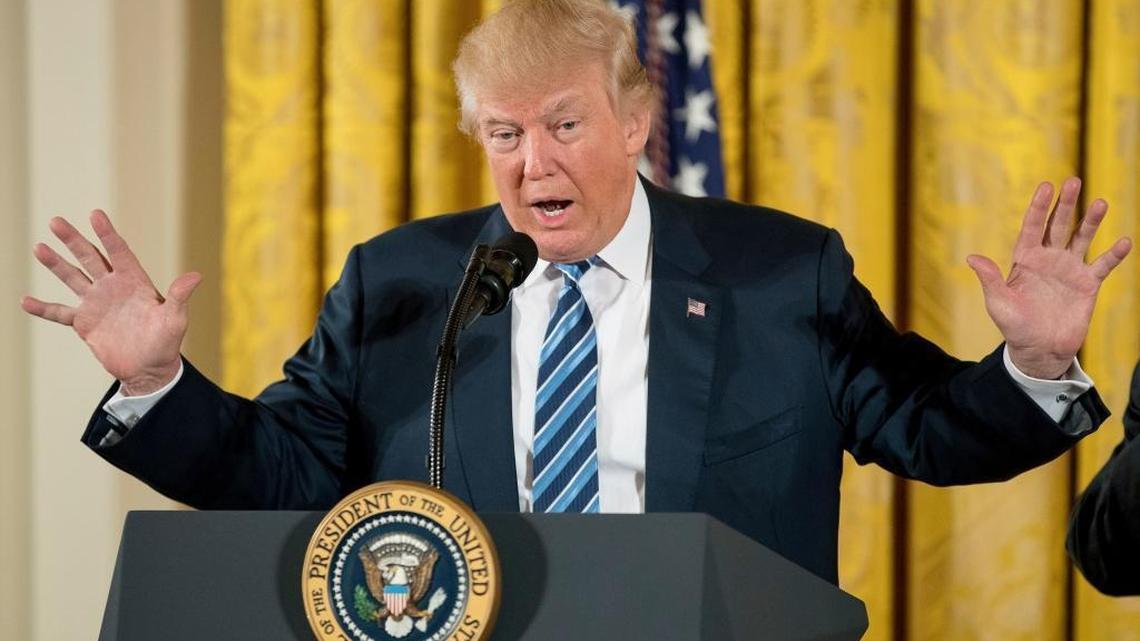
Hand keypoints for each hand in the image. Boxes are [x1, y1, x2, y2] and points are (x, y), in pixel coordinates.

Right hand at [20, 210, 200, 394]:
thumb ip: (179, 296)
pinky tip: (26, 301)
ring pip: (73, 277)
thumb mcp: (175, 319)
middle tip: (56, 221)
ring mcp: (97, 303)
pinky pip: (60, 313)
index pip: (119, 252)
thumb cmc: (167, 343)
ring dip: (56, 264)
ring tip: (39, 248)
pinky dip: (44, 308)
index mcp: (135, 282)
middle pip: (90, 258)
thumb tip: (196, 276)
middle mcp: (113, 287)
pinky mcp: (85, 323)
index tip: (95, 214)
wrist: (149, 369)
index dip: (107, 234)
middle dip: (74, 240)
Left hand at [967, 177, 1131, 378]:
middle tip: (1072, 181)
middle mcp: (1048, 259)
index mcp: (1025, 260)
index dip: (1039, 208)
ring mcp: (1069, 269)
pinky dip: (1114, 255)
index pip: (1032, 227)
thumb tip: (972, 258)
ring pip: (1082, 238)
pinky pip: (1103, 265)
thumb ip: (990, 280)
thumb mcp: (999, 303)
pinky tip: (1124, 242)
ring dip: (1091, 221)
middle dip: (1065, 204)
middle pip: (1058, 226)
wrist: (1039, 350)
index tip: (1045, 187)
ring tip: (1100, 203)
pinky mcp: (1088, 284)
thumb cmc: (1014, 327)